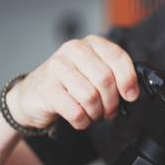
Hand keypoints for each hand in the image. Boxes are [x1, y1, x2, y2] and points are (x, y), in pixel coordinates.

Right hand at [6, 35, 139, 129]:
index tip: (130, 95)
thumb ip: (114, 76)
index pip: (118, 57)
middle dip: (112, 102)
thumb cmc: (68, 84)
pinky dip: (82, 121)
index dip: (128, 79)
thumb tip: (132, 91)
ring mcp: (57, 67)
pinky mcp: (47, 88)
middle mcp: (74, 50)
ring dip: (96, 113)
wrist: (32, 95)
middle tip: (109, 111)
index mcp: (91, 44)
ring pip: (91, 96)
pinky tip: (80, 118)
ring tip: (93, 114)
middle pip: (105, 79)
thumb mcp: (93, 72)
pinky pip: (75, 111)